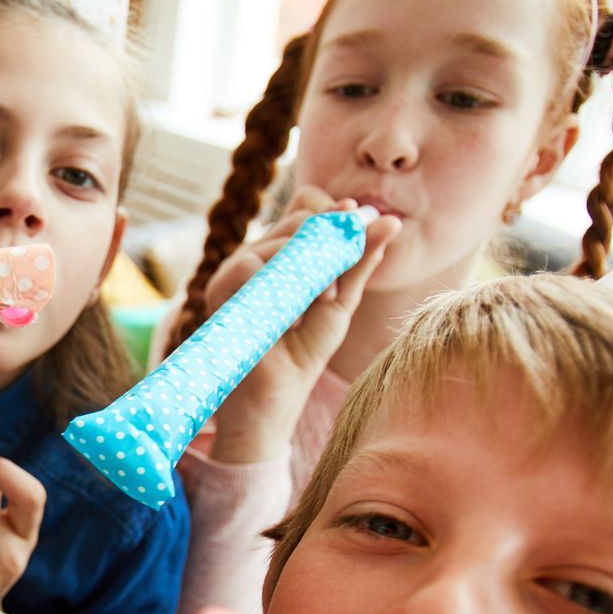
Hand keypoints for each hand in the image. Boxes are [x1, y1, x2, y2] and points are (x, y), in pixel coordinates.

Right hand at [201, 186, 399, 464]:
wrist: (274, 401)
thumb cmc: (301, 356)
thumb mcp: (339, 302)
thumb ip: (359, 262)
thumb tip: (390, 220)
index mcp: (277, 256)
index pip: (307, 212)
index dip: (335, 215)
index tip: (360, 220)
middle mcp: (253, 257)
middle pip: (300, 220)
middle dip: (329, 248)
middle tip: (331, 293)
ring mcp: (235, 270)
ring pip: (284, 240)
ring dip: (312, 275)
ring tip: (311, 312)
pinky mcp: (222, 287)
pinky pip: (258, 263)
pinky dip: (284, 291)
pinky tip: (288, 321)